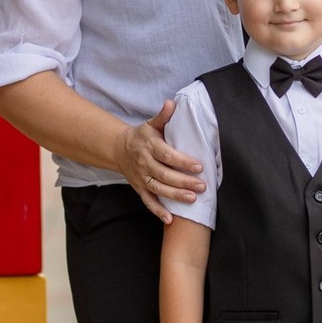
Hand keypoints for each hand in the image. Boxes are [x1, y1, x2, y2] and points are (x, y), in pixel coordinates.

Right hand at [116, 100, 206, 223]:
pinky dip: (157, 211)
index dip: (182, 161)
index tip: (199, 166)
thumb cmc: (142, 136)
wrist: (119, 149)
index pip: (167, 155)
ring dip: (175, 196)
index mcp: (149, 146)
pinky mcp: (139, 188)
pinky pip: (147, 201)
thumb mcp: (151, 125)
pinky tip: (169, 219)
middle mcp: (144, 163)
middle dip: (184, 181)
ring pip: (158, 189)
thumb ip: (163, 116)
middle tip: (202, 186)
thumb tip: (172, 103)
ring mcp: (141, 177)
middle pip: (164, 174)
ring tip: (192, 199)